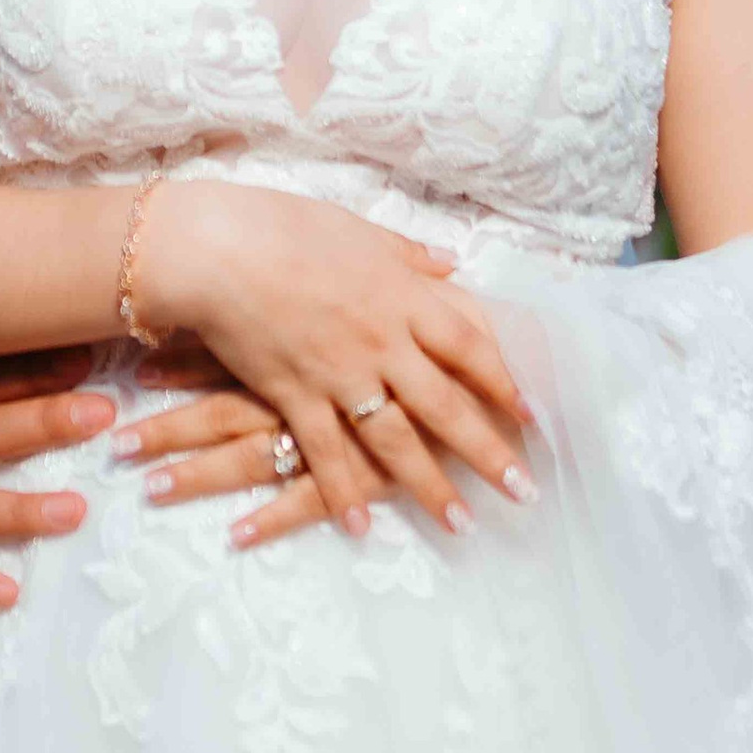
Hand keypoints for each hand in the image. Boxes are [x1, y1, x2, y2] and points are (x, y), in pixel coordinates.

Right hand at [131, 186, 533, 541]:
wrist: (219, 249)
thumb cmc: (287, 226)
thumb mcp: (360, 230)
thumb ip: (409, 254)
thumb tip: (451, 264)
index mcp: (403, 297)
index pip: (470, 346)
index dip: (504, 382)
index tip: (533, 415)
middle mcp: (383, 342)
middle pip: (446, 405)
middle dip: (488, 452)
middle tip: (524, 491)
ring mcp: (340, 374)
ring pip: (396, 441)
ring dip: (430, 486)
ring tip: (460, 523)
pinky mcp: (296, 396)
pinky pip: (326, 454)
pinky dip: (343, 491)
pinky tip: (361, 526)